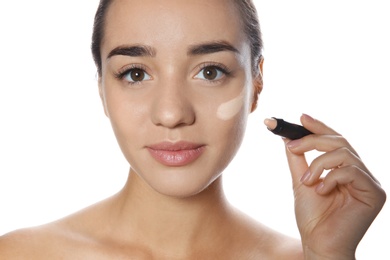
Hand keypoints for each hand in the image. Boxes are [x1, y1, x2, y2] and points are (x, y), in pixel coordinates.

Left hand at [284, 114, 385, 258]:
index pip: (334, 141)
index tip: (300, 117)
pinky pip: (352, 171)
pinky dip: (331, 177)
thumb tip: (288, 136)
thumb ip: (298, 158)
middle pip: (340, 142)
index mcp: (343, 169)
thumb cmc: (312, 217)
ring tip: (305, 181)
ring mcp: (368, 182)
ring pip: (344, 153)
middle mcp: (359, 173)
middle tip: (291, 145)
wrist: (318, 244)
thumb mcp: (300, 181)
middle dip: (313, 139)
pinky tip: (321, 190)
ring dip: (319, 163)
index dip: (319, 127)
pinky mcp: (375, 193)